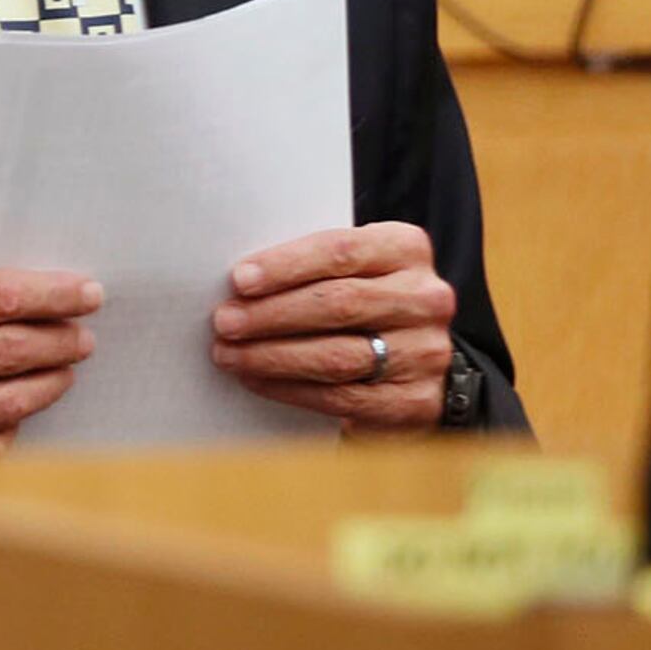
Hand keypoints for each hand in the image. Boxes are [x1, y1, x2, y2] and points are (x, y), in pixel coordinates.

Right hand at [0, 255, 102, 453]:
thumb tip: (13, 296)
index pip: (0, 297)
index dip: (54, 294)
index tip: (88, 293)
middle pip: (13, 349)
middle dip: (61, 339)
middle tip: (82, 335)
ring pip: (10, 401)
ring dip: (49, 382)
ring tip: (63, 368)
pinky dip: (13, 424)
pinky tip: (18, 407)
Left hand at [213, 222, 455, 432]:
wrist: (415, 358)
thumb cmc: (363, 301)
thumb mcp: (350, 268)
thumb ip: (309, 267)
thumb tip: (239, 283)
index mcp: (406, 249)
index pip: (341, 251)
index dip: (286, 266)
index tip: (240, 280)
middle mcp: (425, 298)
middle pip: (338, 303)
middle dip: (271, 314)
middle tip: (224, 322)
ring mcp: (425, 351)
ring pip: (337, 354)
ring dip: (272, 356)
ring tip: (229, 354)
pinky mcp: (415, 400)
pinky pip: (342, 397)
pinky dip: (290, 389)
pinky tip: (256, 380)